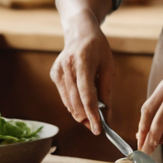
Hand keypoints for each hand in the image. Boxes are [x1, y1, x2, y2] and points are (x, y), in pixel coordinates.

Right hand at [50, 20, 114, 135]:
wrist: (79, 32)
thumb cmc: (98, 48)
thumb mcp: (108, 66)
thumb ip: (106, 90)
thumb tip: (106, 113)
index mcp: (83, 63)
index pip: (87, 96)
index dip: (93, 116)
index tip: (98, 130)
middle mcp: (67, 68)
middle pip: (76, 103)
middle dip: (87, 119)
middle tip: (97, 127)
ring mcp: (58, 72)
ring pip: (68, 104)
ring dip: (80, 114)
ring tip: (93, 117)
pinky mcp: (54, 75)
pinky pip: (65, 97)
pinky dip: (74, 104)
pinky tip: (83, 103)